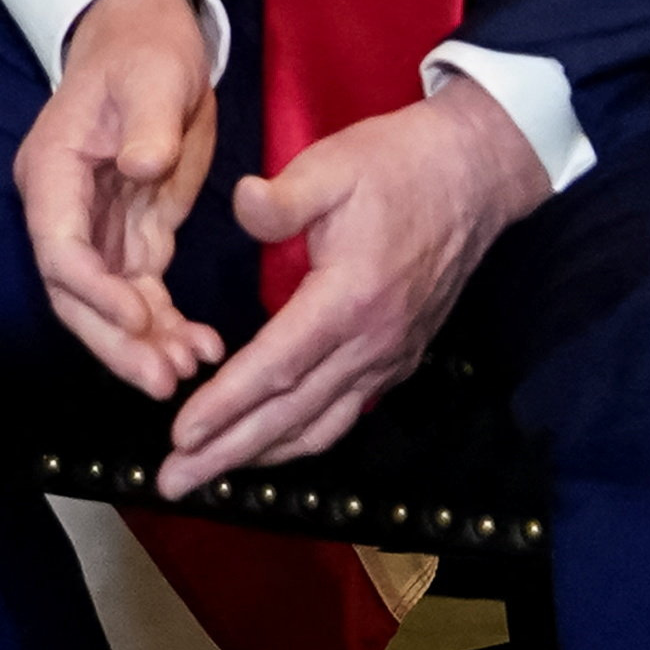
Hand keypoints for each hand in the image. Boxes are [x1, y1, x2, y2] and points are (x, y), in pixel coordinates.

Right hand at [14, 0, 225, 397]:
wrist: (150, 42)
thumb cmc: (145, 52)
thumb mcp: (152, 77)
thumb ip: (148, 124)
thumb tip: (142, 166)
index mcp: (54, 171)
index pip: (58, 247)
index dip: (92, 290)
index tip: (136, 318)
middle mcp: (66, 209)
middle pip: (75, 294)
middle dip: (114, 340)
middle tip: (164, 379)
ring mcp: (98, 229)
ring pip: (107, 306)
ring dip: (143, 344)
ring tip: (190, 370)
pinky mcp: (134, 236)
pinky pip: (142, 295)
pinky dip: (166, 326)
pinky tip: (201, 348)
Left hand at [149, 75, 552, 497]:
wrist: (476, 175)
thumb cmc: (398, 164)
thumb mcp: (332, 165)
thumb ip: (282, 197)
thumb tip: (241, 205)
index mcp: (349, 299)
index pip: (276, 367)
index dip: (226, 406)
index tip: (179, 435)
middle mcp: (372, 342)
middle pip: (291, 414)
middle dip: (228, 452)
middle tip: (174, 484)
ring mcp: (389, 355)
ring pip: (321, 424)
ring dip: (262, 456)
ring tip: (211, 477)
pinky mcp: (399, 356)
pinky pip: (346, 413)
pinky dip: (303, 437)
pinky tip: (270, 445)